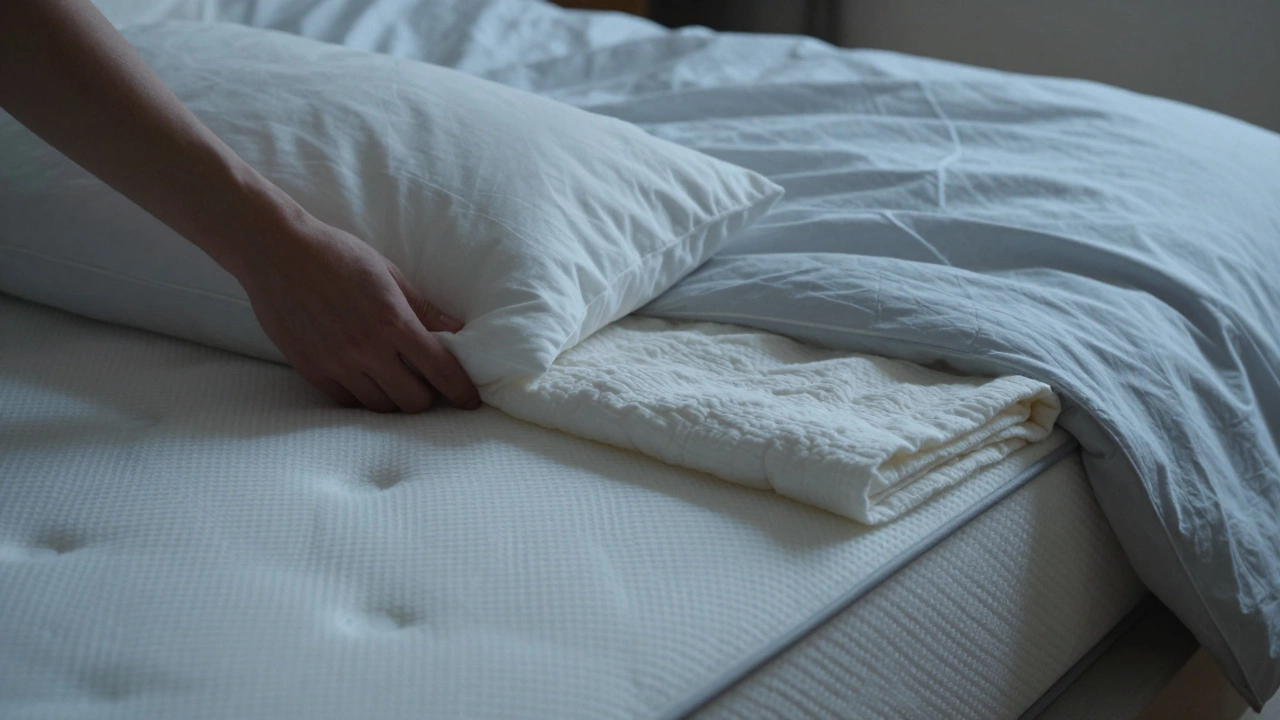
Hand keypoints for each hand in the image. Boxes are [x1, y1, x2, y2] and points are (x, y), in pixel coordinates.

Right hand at [233, 217, 480, 412]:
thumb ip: (423, 308)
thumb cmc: (336, 255)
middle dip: (427, 396)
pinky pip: (348, 402)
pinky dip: (364, 397)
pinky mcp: (312, 370)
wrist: (276, 253)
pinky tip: (367, 381)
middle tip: (428, 384)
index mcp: (392, 321)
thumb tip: (456, 330)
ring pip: (381, 406)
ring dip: (395, 398)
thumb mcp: (388, 274)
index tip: (470, 400)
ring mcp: (337, 364)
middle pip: (413, 401)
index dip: (460, 390)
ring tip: (396, 381)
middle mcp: (367, 349)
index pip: (440, 370)